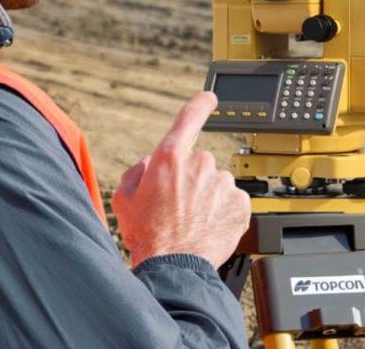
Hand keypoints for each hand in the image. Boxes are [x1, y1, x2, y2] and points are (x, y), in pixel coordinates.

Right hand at [112, 91, 250, 269]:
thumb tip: (150, 163)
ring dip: (206, 195)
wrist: (173, 266)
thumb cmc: (148, 234)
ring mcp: (222, 183)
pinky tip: (208, 225)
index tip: (209, 99)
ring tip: (191, 219)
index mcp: (170, 157)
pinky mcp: (240, 203)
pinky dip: (222, 210)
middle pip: (198, 161)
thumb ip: (137, 171)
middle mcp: (199, 164)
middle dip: (190, 177)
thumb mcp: (125, 198)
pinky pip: (231, 199)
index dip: (200, 104)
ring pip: (215, 182)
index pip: (189, 118)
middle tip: (177, 204)